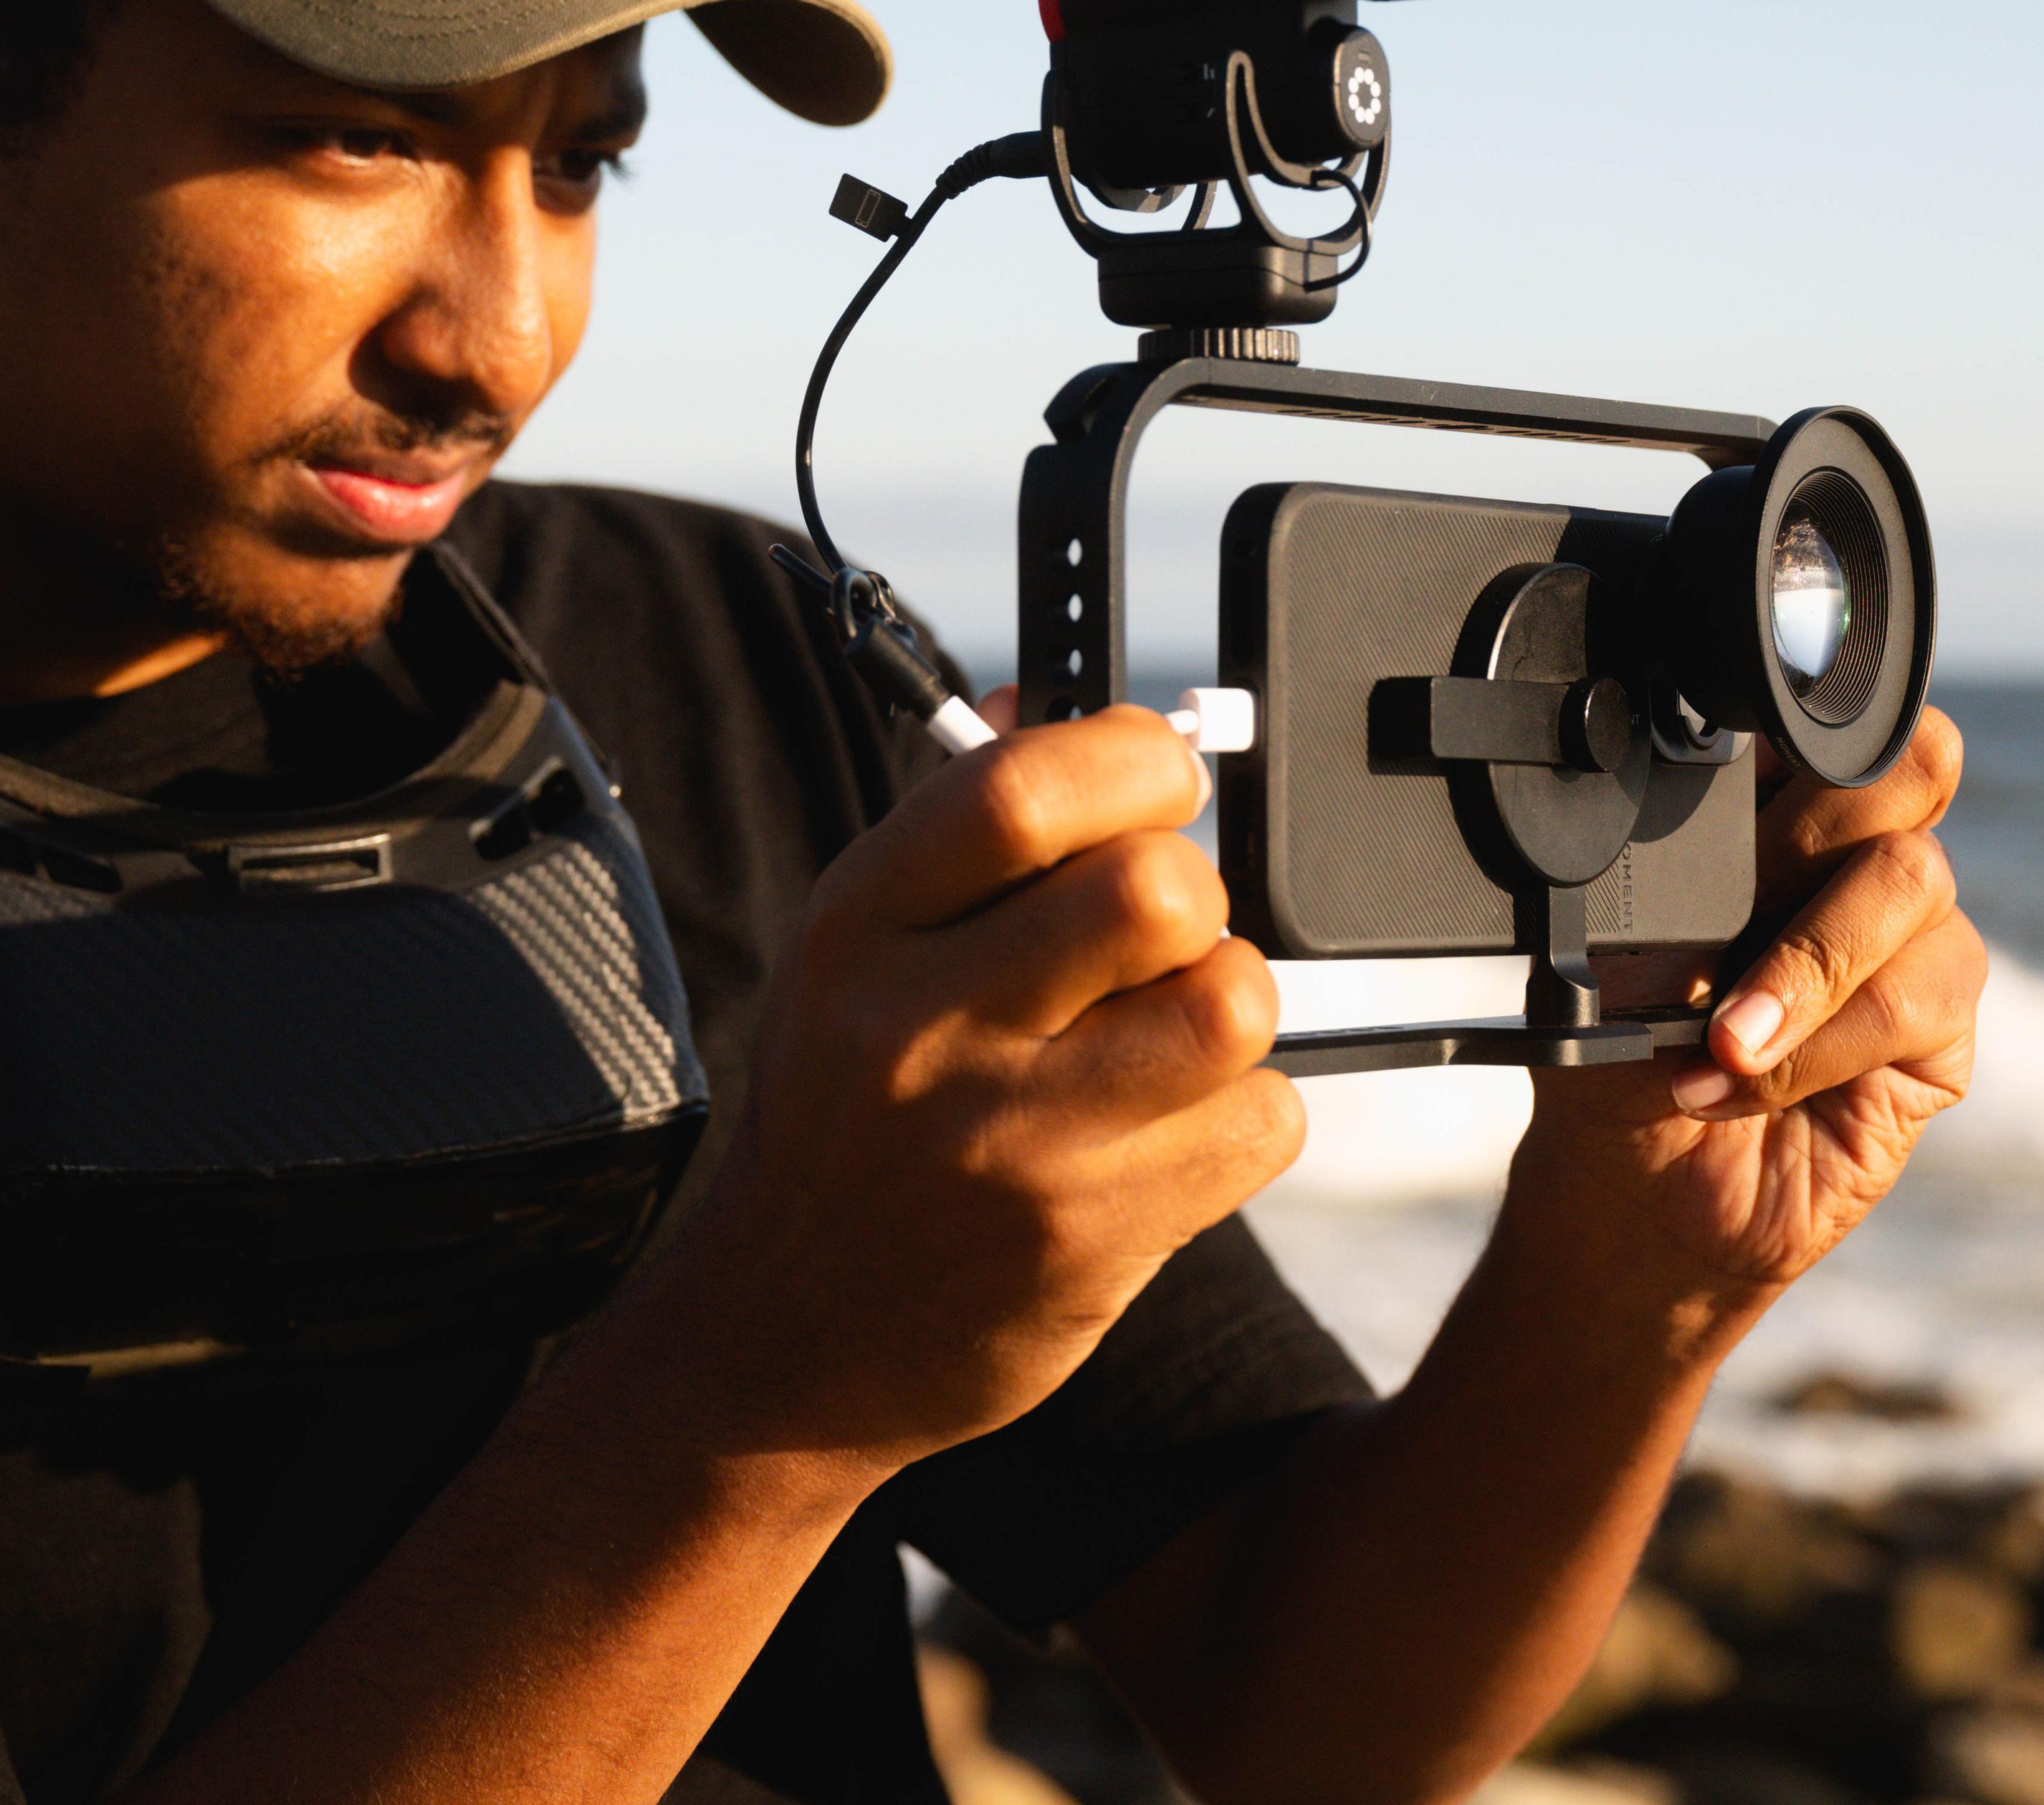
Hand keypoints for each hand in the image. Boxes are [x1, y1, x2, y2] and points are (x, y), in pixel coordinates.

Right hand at [628, 702, 1301, 1472]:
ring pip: (1228, 1005)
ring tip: (1173, 1028)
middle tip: (1163, 931)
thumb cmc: (850, 1119)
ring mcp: (1007, 1144)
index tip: (1160, 777)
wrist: (784, 1344)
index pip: (1017, 788)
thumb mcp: (857, 957)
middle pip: (1153, 889)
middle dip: (1194, 891)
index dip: (1130, 760)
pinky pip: (1258, 1124)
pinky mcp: (1084, 1241)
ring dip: (1230, 1001)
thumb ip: (955, 830)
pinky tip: (1171, 1129)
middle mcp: (922, 1029)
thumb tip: (1045, 698)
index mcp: (859, 928)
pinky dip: (1245, 1115)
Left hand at [1510, 707, 1980, 1300]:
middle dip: (1809, 836)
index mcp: (1772, 805)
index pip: (1827, 719)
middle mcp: (1854, 853)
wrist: (1633, 1188)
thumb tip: (1673, 831)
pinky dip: (1820, 1043)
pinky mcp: (1937, 1032)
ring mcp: (1907, 937)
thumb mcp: (1604, 949)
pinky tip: (1744, 1078)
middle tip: (1731, 911)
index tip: (1751, 776)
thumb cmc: (1612, 1055)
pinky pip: (1917, 997)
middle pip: (1908, 767)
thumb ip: (1656, 874)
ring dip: (1804, 965)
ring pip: (1913, 880)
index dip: (1807, 729)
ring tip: (1721, 1038)